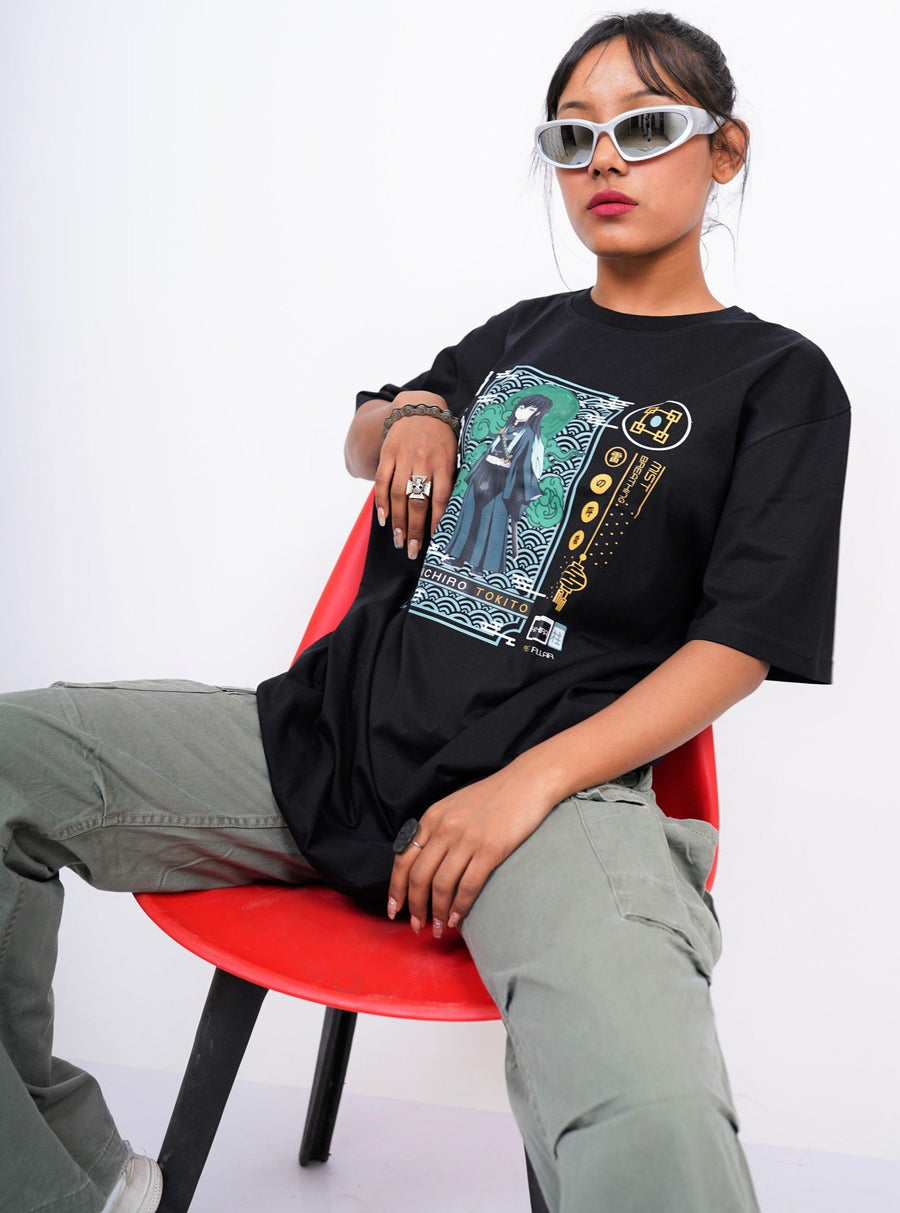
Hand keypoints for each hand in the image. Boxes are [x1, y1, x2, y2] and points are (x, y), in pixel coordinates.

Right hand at [374, 393, 456, 558]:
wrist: (420, 408)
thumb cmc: (441, 436)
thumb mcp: (453, 453)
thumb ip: (451, 478)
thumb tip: (454, 509)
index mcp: (444, 463)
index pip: (441, 498)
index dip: (437, 522)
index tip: (434, 541)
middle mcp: (424, 462)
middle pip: (418, 501)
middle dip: (414, 528)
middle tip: (411, 549)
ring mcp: (404, 458)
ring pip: (399, 494)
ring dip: (397, 520)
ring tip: (397, 539)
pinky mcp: (389, 454)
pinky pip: (383, 481)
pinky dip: (382, 501)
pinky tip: (384, 518)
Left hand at [386, 763, 555, 937]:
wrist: (528, 781)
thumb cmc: (494, 795)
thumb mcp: (456, 806)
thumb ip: (438, 829)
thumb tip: (426, 863)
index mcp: (432, 817)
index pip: (403, 858)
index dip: (395, 888)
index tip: (393, 909)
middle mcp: (444, 828)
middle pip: (418, 876)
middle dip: (414, 906)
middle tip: (416, 926)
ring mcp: (467, 839)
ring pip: (441, 885)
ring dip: (436, 913)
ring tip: (438, 928)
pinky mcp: (490, 849)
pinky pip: (468, 886)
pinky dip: (459, 907)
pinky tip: (457, 919)